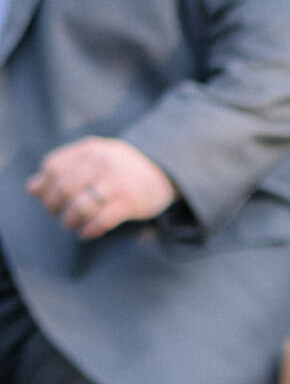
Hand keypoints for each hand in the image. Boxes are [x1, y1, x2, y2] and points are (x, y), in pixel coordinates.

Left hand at [27, 138, 176, 240]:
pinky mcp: (129, 203)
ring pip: (80, 206)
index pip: (53, 166)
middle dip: (54, 206)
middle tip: (57, 215)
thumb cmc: (123, 167)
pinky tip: (86, 233)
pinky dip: (89, 230)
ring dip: (70, 220)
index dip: (45, 186)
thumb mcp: (93, 158)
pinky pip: (102, 220)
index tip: (47, 198)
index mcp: (89, 150)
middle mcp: (101, 163)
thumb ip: (63, 168)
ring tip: (71, 225)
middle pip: (63, 188)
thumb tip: (32, 188)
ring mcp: (116, 183)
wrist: (164, 171)